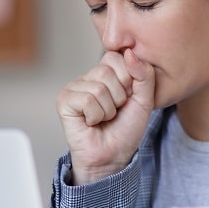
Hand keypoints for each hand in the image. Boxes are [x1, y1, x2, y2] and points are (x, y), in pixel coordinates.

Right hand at [55, 49, 155, 184]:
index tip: (127, 98)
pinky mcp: (64, 101)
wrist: (113, 155)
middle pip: (106, 71)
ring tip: (103, 119)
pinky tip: (91, 123)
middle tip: (114, 111)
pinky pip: (86, 100)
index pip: (116, 56)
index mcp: (106, 72)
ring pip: (98, 88)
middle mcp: (88, 77)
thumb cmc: (126, 129)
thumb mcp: (145, 99)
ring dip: (107, 110)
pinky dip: (95, 116)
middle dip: (118, 97)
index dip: (128, 79)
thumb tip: (130, 52)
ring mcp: (74, 88)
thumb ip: (144, 75)